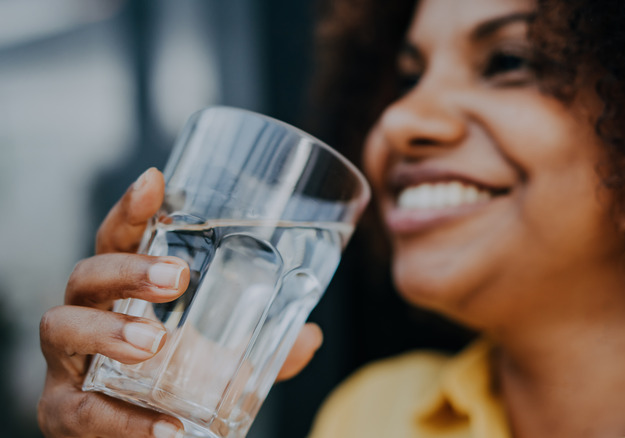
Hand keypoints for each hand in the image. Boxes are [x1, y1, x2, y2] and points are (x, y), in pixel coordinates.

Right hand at [38, 168, 323, 436]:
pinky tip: (167, 428)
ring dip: (107, 330)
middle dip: (129, 269)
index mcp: (125, 291)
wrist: (145, 437)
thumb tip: (310, 336)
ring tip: (152, 342)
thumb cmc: (173, 381)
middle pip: (88, 272)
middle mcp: (89, 314)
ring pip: (63, 326)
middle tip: (176, 276)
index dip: (133, 209)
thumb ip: (264, 344)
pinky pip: (83, 411)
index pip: (121, 239)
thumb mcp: (223, 357)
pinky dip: (124, 421)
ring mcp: (69, 361)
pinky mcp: (62, 412)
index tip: (156, 181)